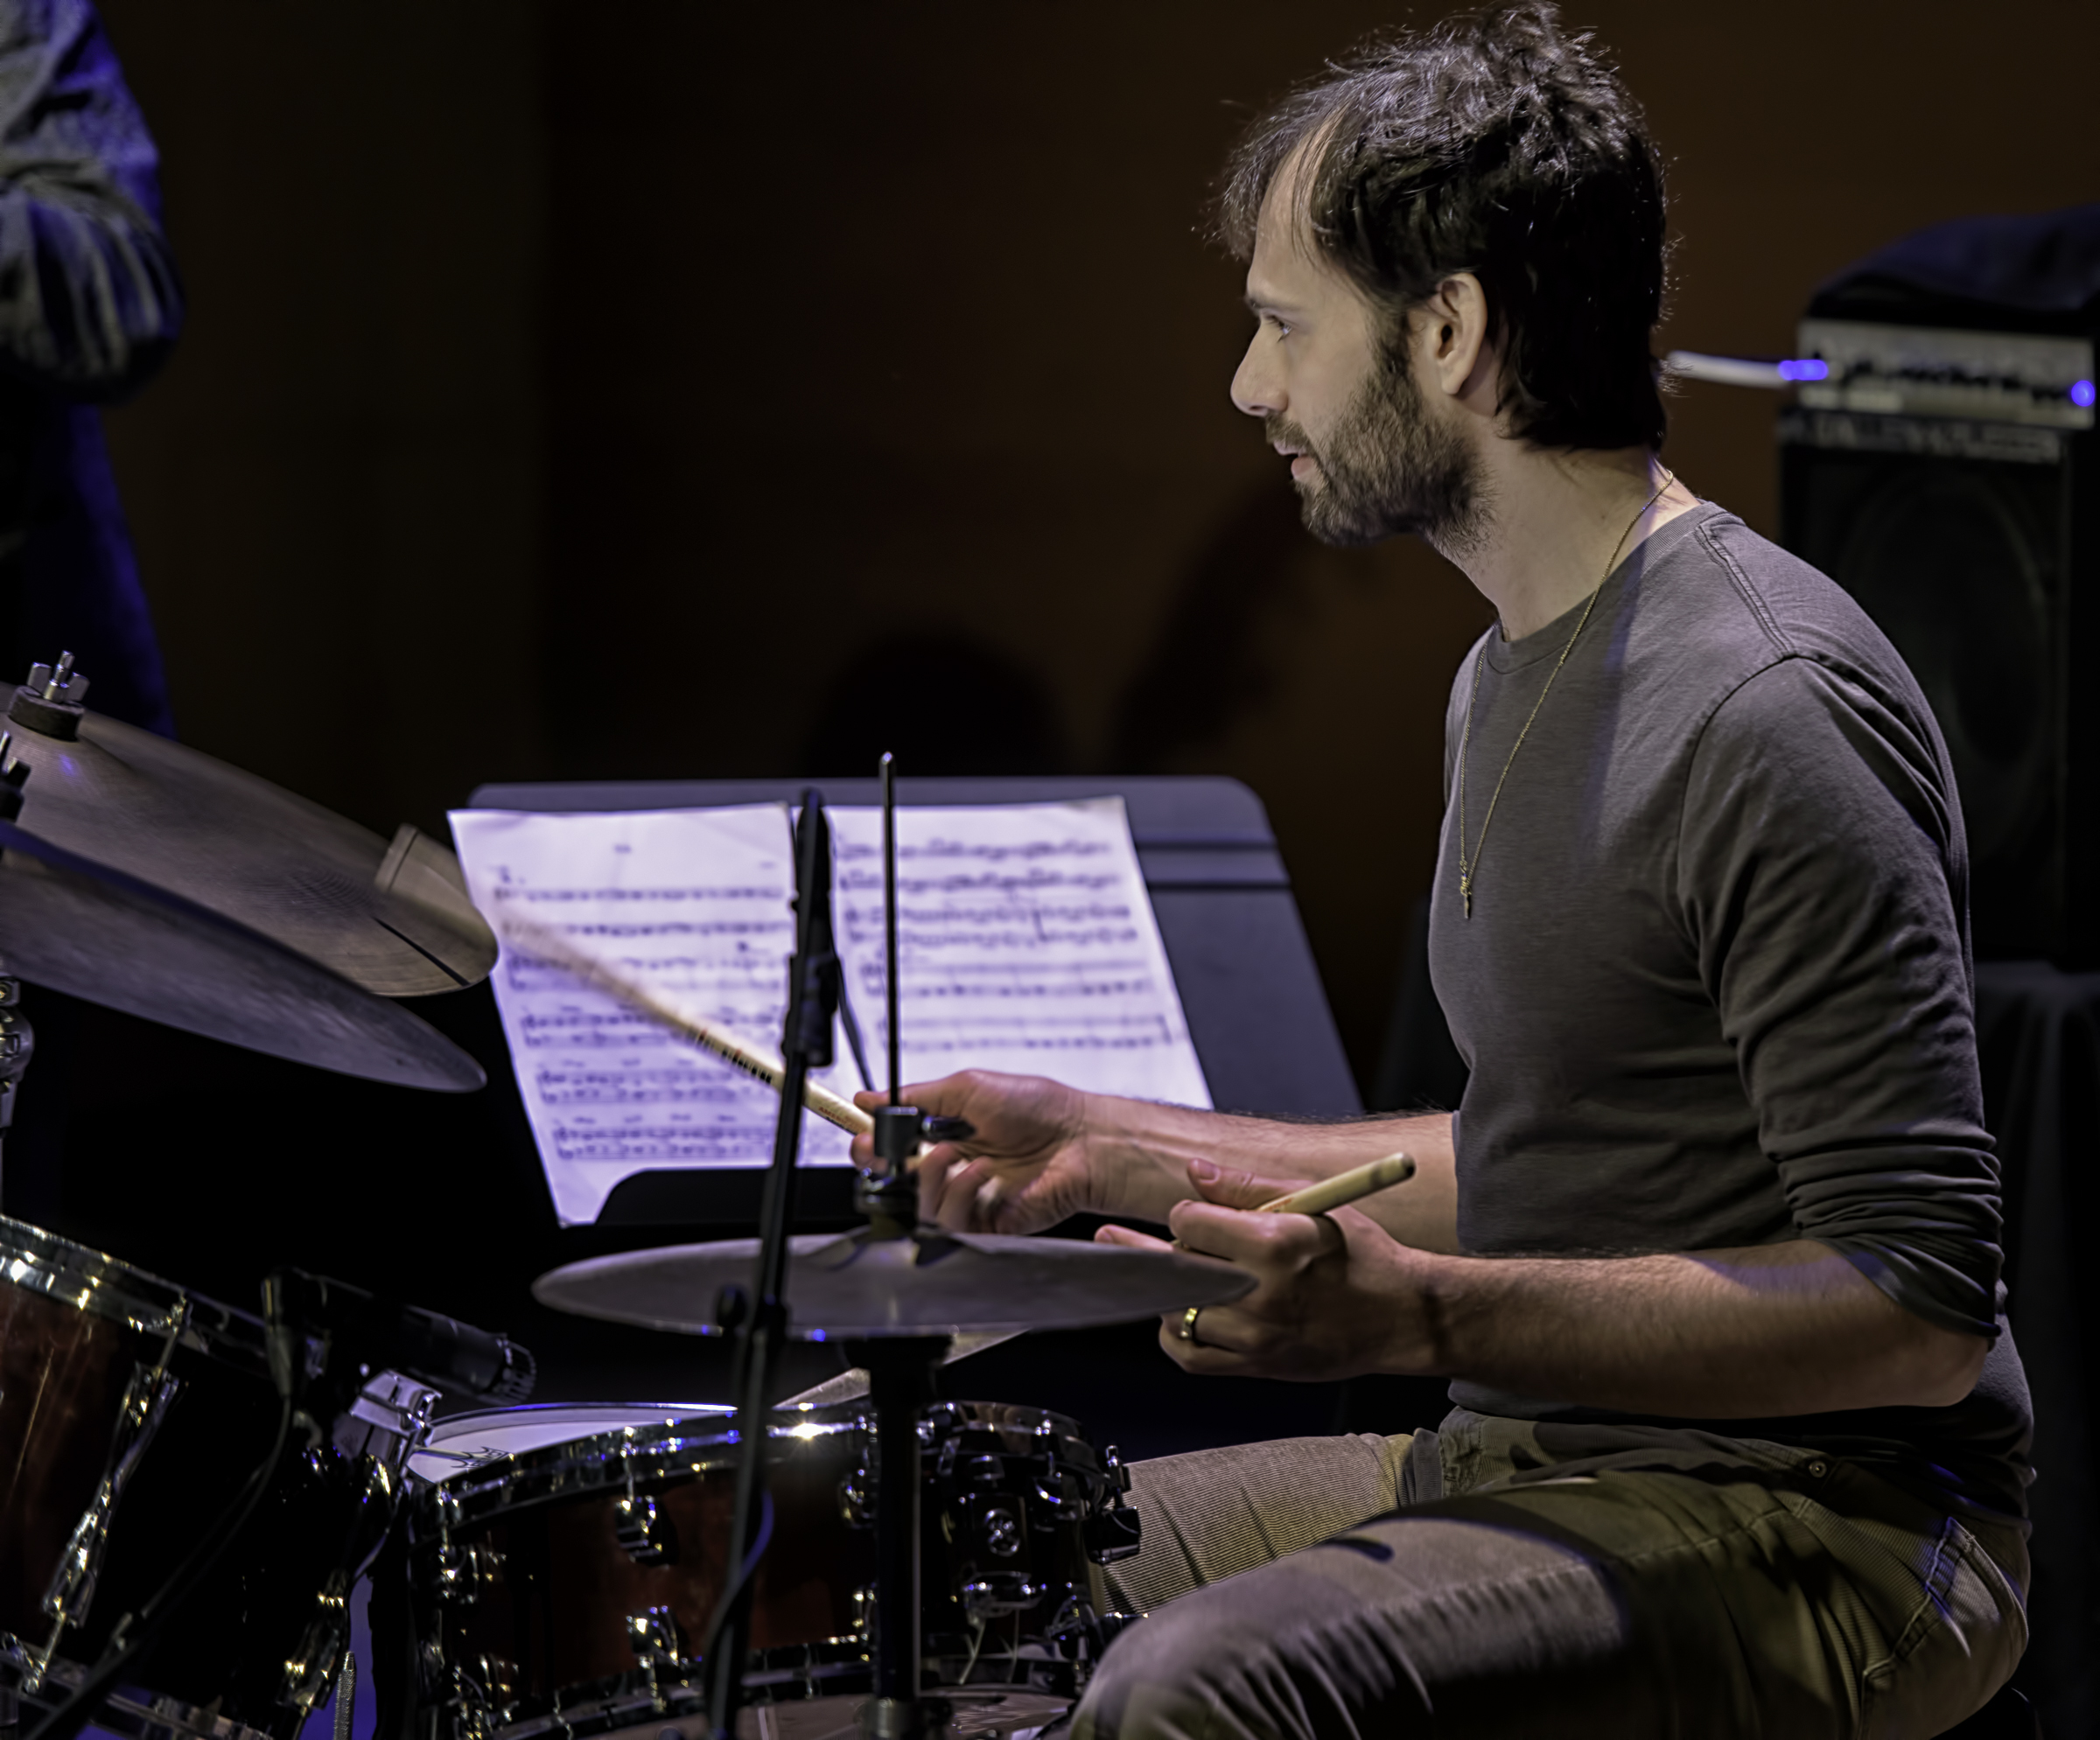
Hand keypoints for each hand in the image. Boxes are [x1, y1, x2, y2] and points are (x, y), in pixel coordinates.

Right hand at [850, 1070, 1100, 1233]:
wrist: (1081, 1138)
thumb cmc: (1038, 1108)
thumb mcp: (969, 1087)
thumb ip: (916, 1096)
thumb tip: (870, 1098)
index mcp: (943, 1134)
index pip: (890, 1148)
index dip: (869, 1146)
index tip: (861, 1136)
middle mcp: (951, 1168)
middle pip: (894, 1183)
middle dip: (882, 1169)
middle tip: (887, 1155)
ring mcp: (967, 1197)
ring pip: (919, 1205)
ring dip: (930, 1176)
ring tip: (954, 1152)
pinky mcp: (985, 1223)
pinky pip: (952, 1221)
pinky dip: (961, 1192)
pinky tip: (981, 1172)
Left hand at [1096, 1160, 1439, 1381]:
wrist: (1400, 1317)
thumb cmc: (1362, 1255)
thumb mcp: (1315, 1203)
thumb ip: (1248, 1186)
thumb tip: (1194, 1171)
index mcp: (1275, 1245)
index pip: (1189, 1222)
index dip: (1185, 1214)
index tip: (1195, 1216)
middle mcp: (1262, 1294)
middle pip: (1174, 1269)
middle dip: (1150, 1250)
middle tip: (1115, 1239)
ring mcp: (1258, 1337)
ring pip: (1176, 1313)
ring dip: (1166, 1292)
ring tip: (1165, 1276)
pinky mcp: (1258, 1367)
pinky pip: (1191, 1358)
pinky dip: (1175, 1336)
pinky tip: (1180, 1315)